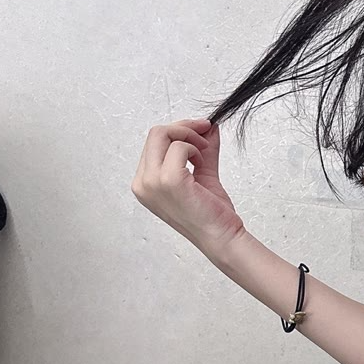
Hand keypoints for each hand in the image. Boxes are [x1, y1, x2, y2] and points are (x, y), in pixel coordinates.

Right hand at [131, 117, 245, 256]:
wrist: (221, 237)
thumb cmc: (210, 213)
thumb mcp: (202, 174)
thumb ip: (202, 150)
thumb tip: (209, 127)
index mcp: (144, 183)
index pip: (153, 143)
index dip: (178, 131)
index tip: (201, 130)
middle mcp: (142, 183)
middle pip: (155, 134)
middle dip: (183, 127)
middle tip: (205, 131)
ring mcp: (152, 182)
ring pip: (163, 135)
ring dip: (190, 137)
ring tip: (204, 153)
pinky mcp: (169, 181)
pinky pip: (179, 147)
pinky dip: (194, 148)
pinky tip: (201, 163)